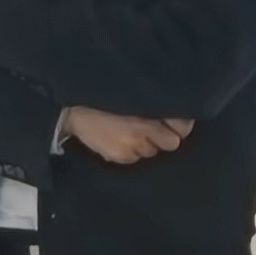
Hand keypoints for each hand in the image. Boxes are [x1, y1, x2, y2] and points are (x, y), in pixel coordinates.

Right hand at [61, 104, 189, 165]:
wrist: (73, 111)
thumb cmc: (104, 99)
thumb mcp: (132, 96)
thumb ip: (155, 106)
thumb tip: (179, 119)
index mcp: (148, 114)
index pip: (182, 128)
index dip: (180, 126)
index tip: (174, 122)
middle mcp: (142, 132)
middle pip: (171, 143)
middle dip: (164, 137)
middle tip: (152, 127)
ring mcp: (130, 147)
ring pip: (152, 152)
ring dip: (146, 144)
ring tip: (131, 131)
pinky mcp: (119, 157)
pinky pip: (135, 158)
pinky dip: (131, 152)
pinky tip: (119, 140)